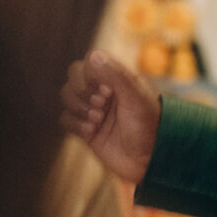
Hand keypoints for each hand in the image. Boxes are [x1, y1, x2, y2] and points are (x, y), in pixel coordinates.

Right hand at [60, 50, 161, 185]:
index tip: (109, 91)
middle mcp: (103, 91)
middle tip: (102, 106)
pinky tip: (92, 132)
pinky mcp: (87, 129)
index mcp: (118, 79)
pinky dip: (75, 125)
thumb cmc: (148, 125)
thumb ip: (117, 75)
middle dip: (82, 92)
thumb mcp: (136, 97)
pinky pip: (65, 119)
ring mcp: (94, 110)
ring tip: (98, 120)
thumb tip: (93, 56)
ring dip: (79, 109)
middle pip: (73, 78)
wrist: (150, 159)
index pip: (89, 62)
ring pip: (66, 97)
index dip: (90, 75)